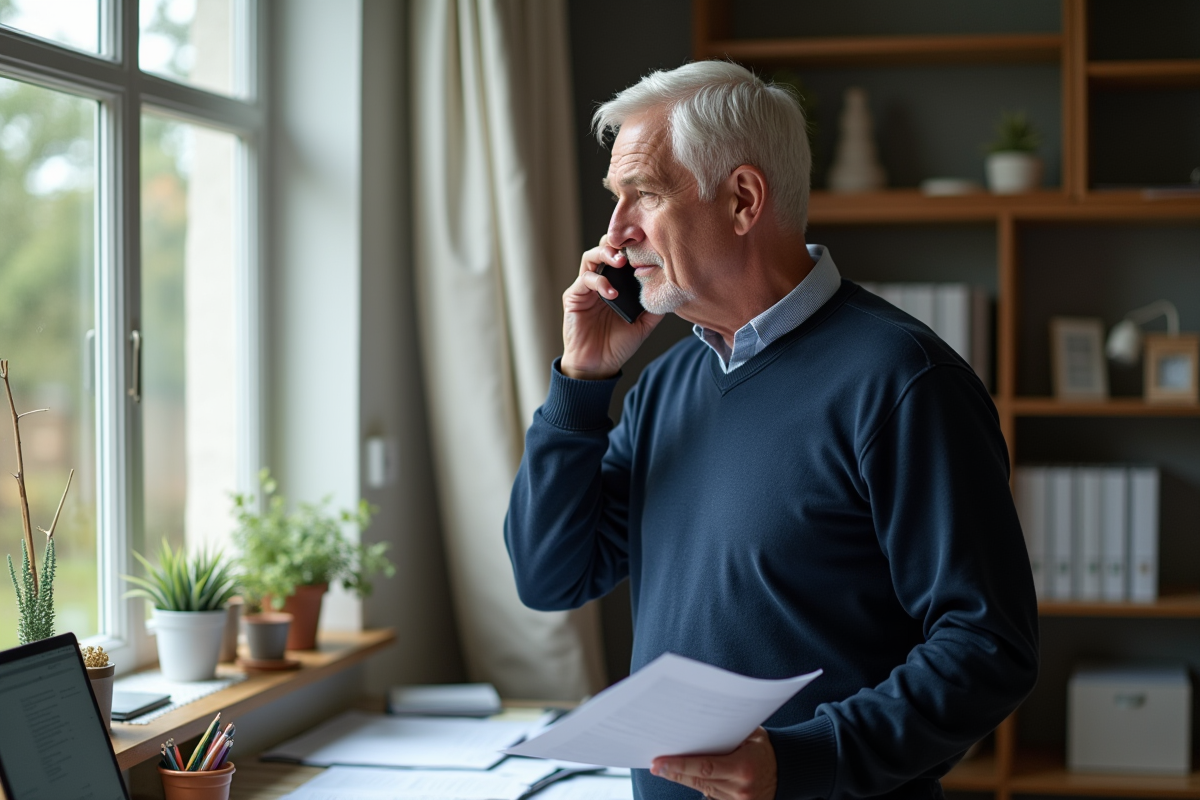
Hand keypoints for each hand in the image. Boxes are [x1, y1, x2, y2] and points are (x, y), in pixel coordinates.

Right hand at [560, 235, 662, 379]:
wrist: (598, 365)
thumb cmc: (619, 344)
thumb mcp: (644, 323)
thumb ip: (654, 305)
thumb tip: (671, 288)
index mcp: (617, 283)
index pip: (622, 254)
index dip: (632, 246)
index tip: (648, 244)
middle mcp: (601, 280)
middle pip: (604, 247)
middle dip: (617, 243)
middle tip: (631, 249)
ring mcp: (586, 287)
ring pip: (591, 257)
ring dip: (605, 254)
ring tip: (620, 262)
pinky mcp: (573, 296)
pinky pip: (585, 279)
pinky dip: (599, 281)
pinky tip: (612, 293)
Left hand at [650, 727, 776, 799]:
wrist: (787, 770)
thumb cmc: (764, 748)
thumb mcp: (751, 735)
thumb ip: (728, 733)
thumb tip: (697, 726)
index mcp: (743, 768)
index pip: (704, 768)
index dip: (679, 766)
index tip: (658, 762)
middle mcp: (741, 788)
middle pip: (699, 781)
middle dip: (674, 772)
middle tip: (655, 765)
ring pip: (703, 789)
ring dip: (683, 779)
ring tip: (665, 768)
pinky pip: (712, 795)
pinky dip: (699, 785)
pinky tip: (685, 775)